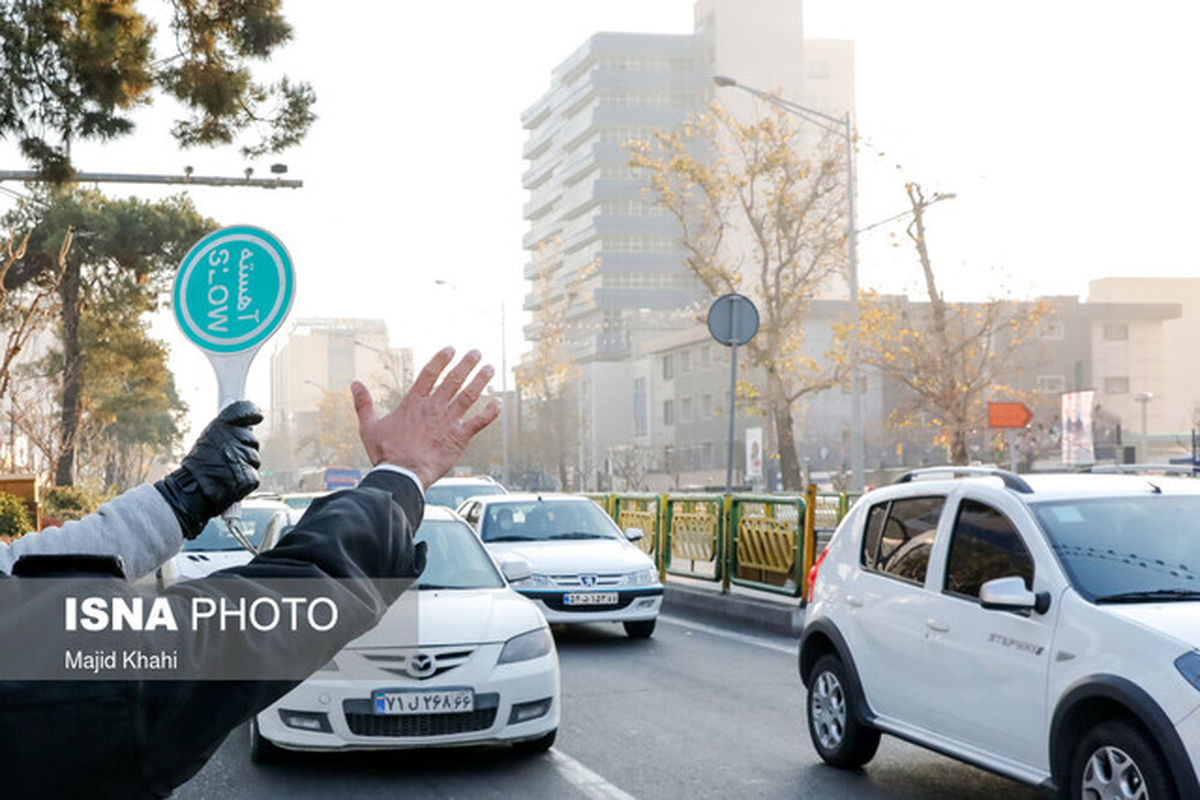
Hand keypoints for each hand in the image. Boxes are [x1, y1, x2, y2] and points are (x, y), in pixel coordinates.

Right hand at [154, 401, 262, 538]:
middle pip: (252, 440)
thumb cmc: (198, 467)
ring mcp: (242, 458)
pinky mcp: (249, 477)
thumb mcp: (208, 440)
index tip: (257, 416)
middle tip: (227, 459)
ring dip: (245, 466)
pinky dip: (245, 481)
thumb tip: (248, 423)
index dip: (251, 412)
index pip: (243, 410)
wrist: (190, 493)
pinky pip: (254, 476)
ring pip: (254, 459)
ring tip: (226, 472)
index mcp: (220, 427)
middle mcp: (233, 439)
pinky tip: (231, 483)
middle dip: (245, 449)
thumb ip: (227, 430)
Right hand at [352, 347, 500, 488]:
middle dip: (466, 364)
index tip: (451, 349)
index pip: (429, 373)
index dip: (441, 359)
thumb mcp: (369, 426)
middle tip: (476, 352)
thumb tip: (354, 384)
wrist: (402, 474)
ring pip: (469, 395)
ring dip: (481, 380)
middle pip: (453, 379)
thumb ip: (363, 404)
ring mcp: (448, 421)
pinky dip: (489, 412)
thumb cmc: (385, 453)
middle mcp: (433, 407)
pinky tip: (498, 403)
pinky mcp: (459, 437)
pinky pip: (478, 422)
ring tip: (490, 368)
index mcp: (413, 403)